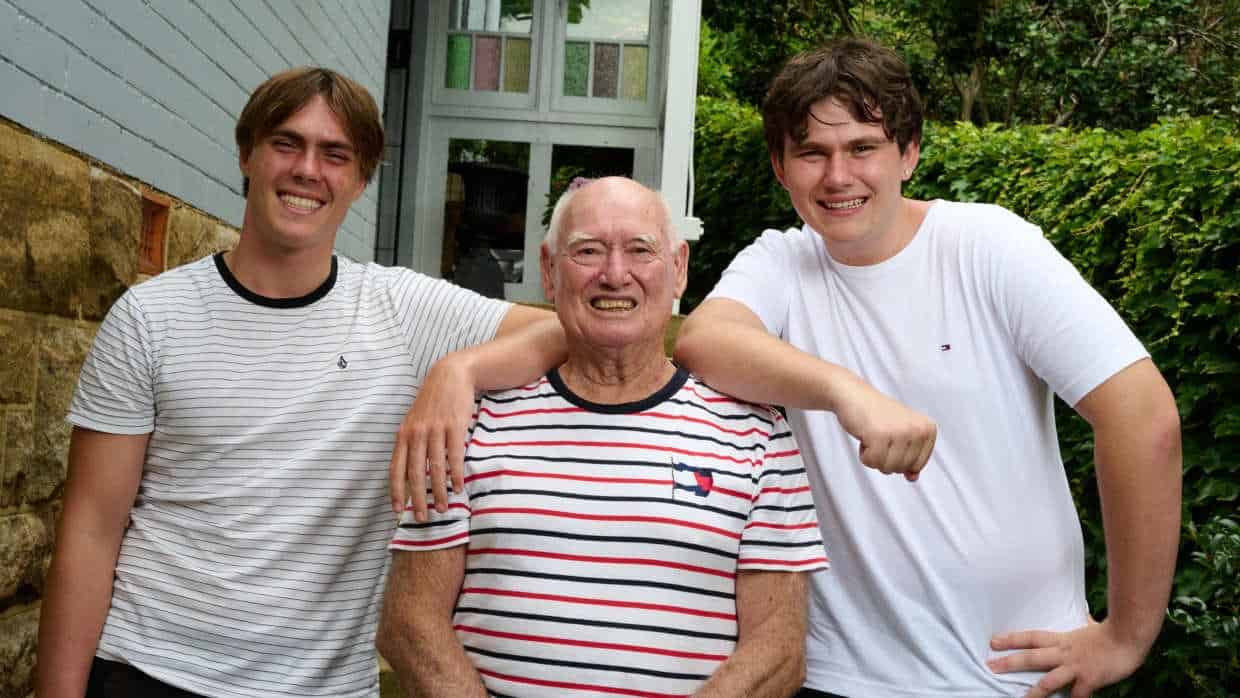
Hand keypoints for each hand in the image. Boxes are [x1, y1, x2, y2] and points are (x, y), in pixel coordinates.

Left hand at [389, 354, 476, 519]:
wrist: (451, 375)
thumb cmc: (432, 401)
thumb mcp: (415, 420)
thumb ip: (410, 442)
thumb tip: (408, 470)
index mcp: (404, 434)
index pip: (396, 468)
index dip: (395, 491)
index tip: (397, 510)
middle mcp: (417, 433)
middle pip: (415, 472)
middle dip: (417, 498)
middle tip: (421, 517)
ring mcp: (435, 430)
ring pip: (435, 468)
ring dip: (439, 491)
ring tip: (444, 508)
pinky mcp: (454, 426)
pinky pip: (454, 456)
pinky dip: (455, 474)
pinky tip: (458, 487)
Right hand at [831, 376, 935, 479]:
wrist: (854, 396)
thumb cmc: (878, 417)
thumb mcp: (901, 436)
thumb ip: (910, 458)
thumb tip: (913, 478)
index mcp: (928, 429)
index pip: (917, 465)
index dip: (899, 458)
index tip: (892, 438)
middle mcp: (918, 429)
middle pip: (902, 468)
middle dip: (885, 458)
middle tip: (880, 435)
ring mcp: (900, 432)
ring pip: (888, 468)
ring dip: (874, 457)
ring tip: (872, 435)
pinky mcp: (880, 435)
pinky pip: (872, 462)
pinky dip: (864, 455)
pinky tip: (865, 437)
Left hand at [988, 619, 1149, 697]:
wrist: (1129, 635)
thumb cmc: (1110, 632)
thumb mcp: (1088, 627)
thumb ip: (1081, 628)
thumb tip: (1084, 620)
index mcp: (1062, 640)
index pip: (1031, 637)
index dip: (1012, 639)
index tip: (993, 642)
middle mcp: (1064, 652)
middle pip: (1032, 657)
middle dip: (1010, 662)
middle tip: (991, 666)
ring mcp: (1076, 666)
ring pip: (1049, 680)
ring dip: (1033, 691)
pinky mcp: (1090, 679)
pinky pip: (1077, 695)